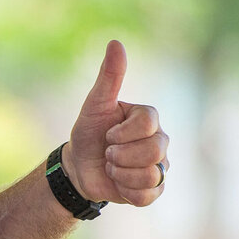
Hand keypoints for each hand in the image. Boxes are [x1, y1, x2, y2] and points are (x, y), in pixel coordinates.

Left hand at [66, 40, 169, 205]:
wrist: (78, 167)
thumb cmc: (88, 132)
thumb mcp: (94, 105)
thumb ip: (109, 77)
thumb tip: (115, 43)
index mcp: (149, 118)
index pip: (148, 124)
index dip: (122, 133)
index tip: (108, 134)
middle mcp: (160, 141)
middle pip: (154, 151)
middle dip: (120, 155)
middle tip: (108, 153)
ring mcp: (159, 165)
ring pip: (151, 175)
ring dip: (121, 174)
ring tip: (112, 167)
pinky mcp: (153, 189)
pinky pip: (149, 195)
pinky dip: (126, 191)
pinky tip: (118, 183)